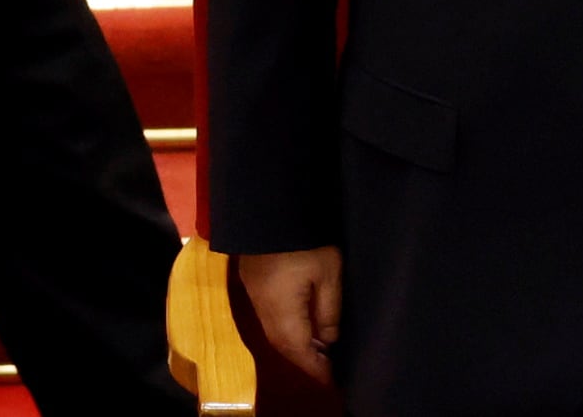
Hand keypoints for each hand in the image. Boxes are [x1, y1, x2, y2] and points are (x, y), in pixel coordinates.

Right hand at [236, 246, 341, 384]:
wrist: (272, 204)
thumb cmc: (307, 239)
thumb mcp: (329, 273)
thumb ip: (329, 310)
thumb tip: (328, 339)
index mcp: (281, 309)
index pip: (297, 350)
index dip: (314, 367)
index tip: (330, 378)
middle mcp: (262, 307)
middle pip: (282, 344)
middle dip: (304, 358)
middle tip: (326, 365)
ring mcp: (254, 293)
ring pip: (274, 331)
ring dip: (295, 342)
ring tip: (318, 346)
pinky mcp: (252, 280)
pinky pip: (269, 316)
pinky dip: (286, 327)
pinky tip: (301, 323)